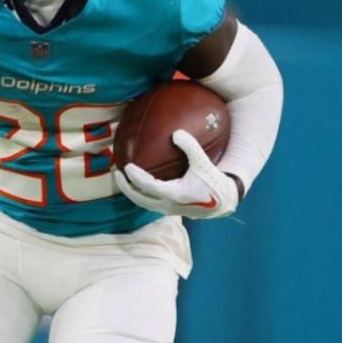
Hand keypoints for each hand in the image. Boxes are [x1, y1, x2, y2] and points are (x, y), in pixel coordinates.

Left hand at [115, 130, 239, 219]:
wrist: (223, 202)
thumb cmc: (213, 181)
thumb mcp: (203, 162)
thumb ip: (191, 147)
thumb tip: (176, 132)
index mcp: (175, 195)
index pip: (148, 187)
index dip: (136, 177)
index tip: (127, 166)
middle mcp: (168, 205)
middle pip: (139, 199)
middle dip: (126, 188)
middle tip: (117, 173)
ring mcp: (168, 210)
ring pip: (144, 203)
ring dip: (132, 191)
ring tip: (124, 178)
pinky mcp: (170, 209)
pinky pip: (151, 201)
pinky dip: (142, 192)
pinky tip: (141, 181)